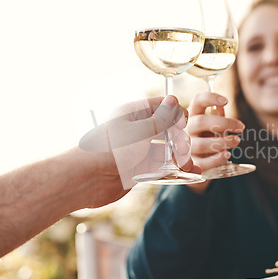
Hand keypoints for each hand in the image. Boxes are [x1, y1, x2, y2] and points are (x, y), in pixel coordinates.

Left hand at [79, 95, 200, 194]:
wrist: (88, 178)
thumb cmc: (111, 149)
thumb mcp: (141, 130)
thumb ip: (161, 118)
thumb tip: (173, 100)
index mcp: (135, 113)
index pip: (162, 106)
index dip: (176, 113)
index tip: (184, 124)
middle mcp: (137, 130)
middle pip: (167, 129)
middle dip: (180, 138)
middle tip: (183, 150)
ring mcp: (139, 150)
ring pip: (166, 149)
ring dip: (180, 156)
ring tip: (188, 166)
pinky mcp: (139, 168)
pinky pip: (161, 166)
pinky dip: (174, 169)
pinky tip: (189, 173)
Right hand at [186, 92, 244, 191]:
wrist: (198, 162)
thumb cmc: (207, 138)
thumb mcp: (213, 126)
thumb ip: (217, 117)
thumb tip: (220, 106)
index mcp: (192, 116)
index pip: (196, 101)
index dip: (210, 98)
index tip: (226, 101)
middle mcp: (186, 130)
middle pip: (200, 122)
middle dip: (224, 123)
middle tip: (241, 127)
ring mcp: (186, 148)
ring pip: (201, 144)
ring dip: (222, 142)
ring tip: (236, 141)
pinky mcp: (190, 164)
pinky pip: (202, 162)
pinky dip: (216, 159)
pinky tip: (227, 154)